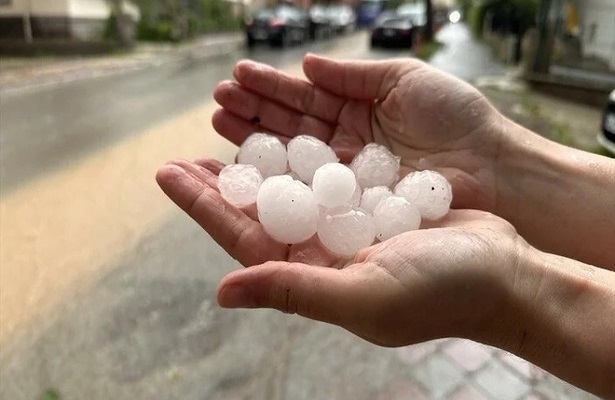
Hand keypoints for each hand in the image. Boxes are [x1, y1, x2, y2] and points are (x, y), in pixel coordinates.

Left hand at [156, 158, 523, 346]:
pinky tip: (286, 129)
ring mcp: (347, 224)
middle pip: (258, 208)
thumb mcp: (361, 295)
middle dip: (220, 180)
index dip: (203, 204)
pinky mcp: (372, 201)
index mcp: (311, 274)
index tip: (169, 171)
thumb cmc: (438, 291)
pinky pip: (327, 169)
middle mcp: (322, 250)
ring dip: (258, 157)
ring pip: (289, 184)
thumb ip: (292, 290)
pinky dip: (303, 148)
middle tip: (186, 150)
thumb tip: (222, 293)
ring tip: (230, 128)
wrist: (504, 271)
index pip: (242, 236)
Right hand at [212, 54, 505, 212]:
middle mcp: (344, 148)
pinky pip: (305, 193)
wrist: (493, 169)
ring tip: (218, 124)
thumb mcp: (405, 81)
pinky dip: (275, 181)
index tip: (235, 78)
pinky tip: (246, 167)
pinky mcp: (348, 209)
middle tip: (216, 103)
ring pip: (290, 160)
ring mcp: (344, 180)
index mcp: (357, 113)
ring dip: (254, 142)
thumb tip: (308, 66)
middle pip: (289, 130)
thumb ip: (355, 76)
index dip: (270, 90)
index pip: (304, 100)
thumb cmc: (457, 121)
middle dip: (252, 114)